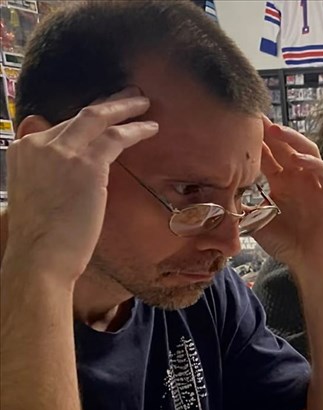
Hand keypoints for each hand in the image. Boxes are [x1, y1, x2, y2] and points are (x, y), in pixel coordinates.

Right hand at [2, 89, 156, 283]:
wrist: (39, 255)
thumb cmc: (42, 237)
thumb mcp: (37, 195)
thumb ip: (47, 175)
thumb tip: (66, 174)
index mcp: (23, 149)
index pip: (60, 126)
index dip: (85, 119)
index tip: (102, 114)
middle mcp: (39, 143)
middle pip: (79, 115)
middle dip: (107, 103)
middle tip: (130, 95)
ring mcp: (61, 151)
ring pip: (97, 117)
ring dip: (124, 107)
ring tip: (144, 103)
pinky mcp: (87, 165)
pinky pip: (116, 137)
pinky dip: (135, 130)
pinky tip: (151, 128)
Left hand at [253, 120, 322, 276]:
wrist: (309, 265)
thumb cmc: (286, 244)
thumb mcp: (256, 223)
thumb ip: (239, 209)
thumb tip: (211, 198)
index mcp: (281, 181)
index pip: (268, 153)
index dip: (256, 139)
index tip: (238, 122)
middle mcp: (299, 178)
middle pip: (286, 146)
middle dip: (271, 130)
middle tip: (254, 116)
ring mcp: (316, 184)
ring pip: (307, 151)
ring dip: (293, 139)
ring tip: (276, 130)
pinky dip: (313, 164)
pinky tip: (298, 160)